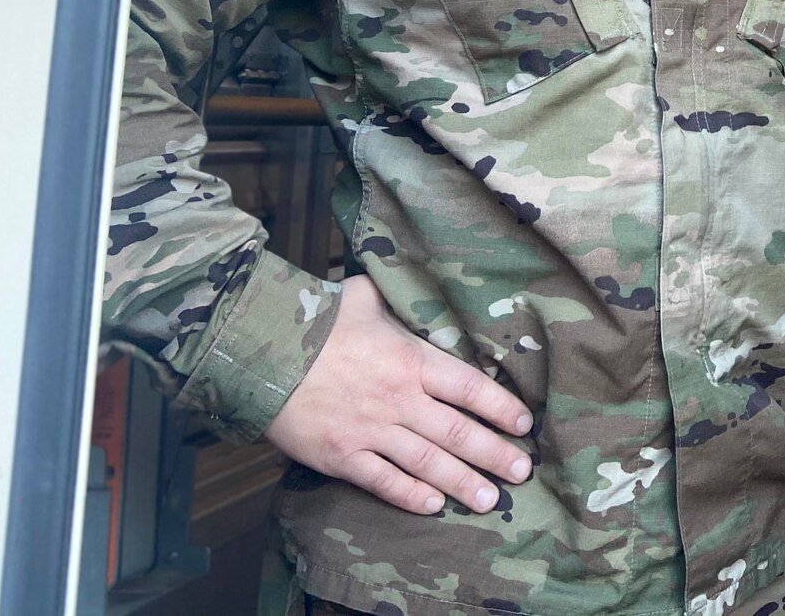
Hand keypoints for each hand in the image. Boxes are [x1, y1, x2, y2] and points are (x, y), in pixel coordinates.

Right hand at [266, 274, 533, 515]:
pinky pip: (382, 481)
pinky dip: (410, 496)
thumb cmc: (316, 320)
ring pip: (427, 463)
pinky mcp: (340, 456)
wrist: (260, 353)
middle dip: (494, 454)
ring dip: (462, 483)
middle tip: (522, 473)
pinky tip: (434, 506)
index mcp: (411, 359)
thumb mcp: (364, 297)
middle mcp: (398, 399)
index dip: (500, 408)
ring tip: (491, 500)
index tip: (523, 424)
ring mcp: (370, 431)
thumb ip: (394, 299)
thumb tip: (408, 278)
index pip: (470, 387)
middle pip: (457, 432)